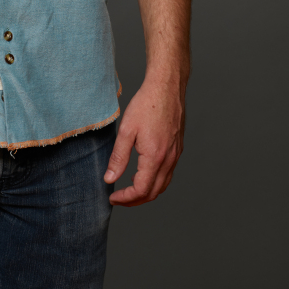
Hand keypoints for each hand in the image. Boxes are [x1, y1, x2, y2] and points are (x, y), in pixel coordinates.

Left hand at [104, 78, 184, 205]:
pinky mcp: (178, 148)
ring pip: (163, 185)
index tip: (112, 197)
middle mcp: (168, 160)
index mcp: (154, 157)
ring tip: (129, 190)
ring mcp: (175, 155)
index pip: (141, 190)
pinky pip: (168, 174)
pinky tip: (144, 174)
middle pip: (154, 193)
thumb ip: (118, 157)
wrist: (167, 87)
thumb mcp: (126, 130)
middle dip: (135, 201)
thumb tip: (110, 179)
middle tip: (119, 198)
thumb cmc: (146, 104)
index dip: (126, 199)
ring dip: (147, 193)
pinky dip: (156, 181)